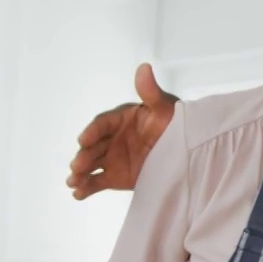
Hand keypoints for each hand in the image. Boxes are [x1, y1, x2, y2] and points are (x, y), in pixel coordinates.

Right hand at [65, 63, 177, 199]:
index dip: (93, 131)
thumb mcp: (166, 108)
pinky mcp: (116, 176)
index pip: (103, 124)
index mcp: (121, 118)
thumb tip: (143, 67)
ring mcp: (112, 157)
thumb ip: (151, 92)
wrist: (189, 150)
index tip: (83, 139)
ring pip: (91, 164)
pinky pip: (98, 181)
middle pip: (93, 146)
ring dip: (80, 173)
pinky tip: (78, 194)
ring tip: (73, 183)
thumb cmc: (177, 123)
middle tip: (76, 166)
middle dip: (83, 156)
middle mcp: (113, 138)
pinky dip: (87, 188)